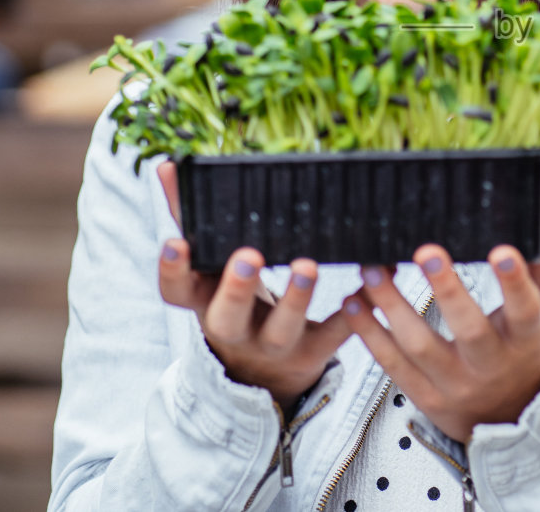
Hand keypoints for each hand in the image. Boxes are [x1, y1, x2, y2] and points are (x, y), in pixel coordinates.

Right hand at [156, 161, 350, 405]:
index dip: (173, 270)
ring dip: (295, 298)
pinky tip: (373, 277)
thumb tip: (166, 167)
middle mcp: (235, 330)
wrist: (264, 373)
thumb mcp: (207, 268)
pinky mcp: (313, 352)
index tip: (176, 241)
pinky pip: (336, 333)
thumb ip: (190, 218)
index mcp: (204, 302)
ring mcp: (273, 345)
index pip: (177, 292)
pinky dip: (356, 309)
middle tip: (248, 256)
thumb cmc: (232, 300)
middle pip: (228, 317)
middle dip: (236, 289)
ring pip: (282, 329)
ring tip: (307, 266)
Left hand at [342, 201, 539, 442]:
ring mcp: (455, 383)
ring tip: (371, 269)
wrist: (513, 414)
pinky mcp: (426, 395)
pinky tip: (354, 302)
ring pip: (420, 346)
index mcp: (527, 337)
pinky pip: (393, 364)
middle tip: (426, 251)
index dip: (514, 283)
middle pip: (469, 330)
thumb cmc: (527, 343)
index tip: (501, 251)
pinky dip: (369, 333)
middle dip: (447, 290)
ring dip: (392, 305)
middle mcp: (491, 363)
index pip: (524, 309)